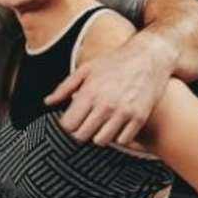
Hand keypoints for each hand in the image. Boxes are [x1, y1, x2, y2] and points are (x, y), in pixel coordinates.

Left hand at [45, 33, 170, 145]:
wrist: (149, 56)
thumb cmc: (114, 62)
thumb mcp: (86, 69)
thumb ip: (64, 88)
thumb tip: (48, 102)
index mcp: (89, 93)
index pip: (68, 125)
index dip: (67, 124)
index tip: (72, 118)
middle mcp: (106, 105)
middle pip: (81, 136)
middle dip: (80, 131)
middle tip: (85, 121)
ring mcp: (124, 113)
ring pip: (101, 141)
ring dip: (97, 135)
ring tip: (100, 123)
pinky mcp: (140, 118)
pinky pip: (123, 140)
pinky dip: (117, 136)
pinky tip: (116, 125)